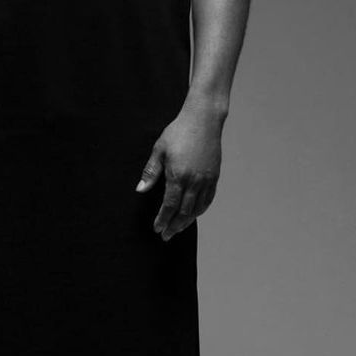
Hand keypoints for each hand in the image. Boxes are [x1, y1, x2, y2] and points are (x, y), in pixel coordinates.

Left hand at [136, 106, 222, 240]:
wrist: (203, 120)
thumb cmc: (178, 132)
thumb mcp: (159, 150)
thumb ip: (150, 172)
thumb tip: (140, 190)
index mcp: (178, 176)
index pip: (169, 205)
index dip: (163, 219)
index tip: (157, 228)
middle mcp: (194, 181)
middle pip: (184, 212)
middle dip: (174, 225)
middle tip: (166, 236)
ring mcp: (206, 179)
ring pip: (197, 208)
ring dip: (187, 221)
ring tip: (177, 229)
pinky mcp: (214, 176)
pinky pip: (208, 199)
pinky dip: (200, 210)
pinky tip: (193, 214)